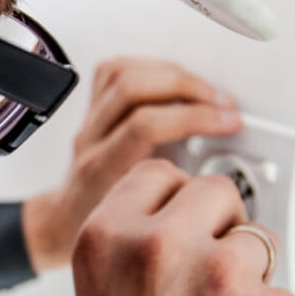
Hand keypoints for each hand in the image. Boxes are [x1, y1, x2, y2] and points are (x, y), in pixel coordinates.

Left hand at [23, 58, 241, 270]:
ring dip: (172, 74)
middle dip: (187, 88)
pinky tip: (173, 79)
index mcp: (102, 170)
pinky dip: (150, 67)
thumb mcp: (147, 226)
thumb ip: (179, 202)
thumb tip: (228, 183)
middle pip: (132, 88)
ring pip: (123, 73)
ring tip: (204, 91)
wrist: (66, 222)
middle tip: (222, 104)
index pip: (145, 125)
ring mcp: (88, 122)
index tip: (228, 122)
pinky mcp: (91, 108)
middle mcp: (90, 140)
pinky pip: (114, 70)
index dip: (193, 117)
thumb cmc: (104, 228)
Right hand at [72, 160, 294, 295]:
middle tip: (206, 279)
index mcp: (105, 240)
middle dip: (218, 228)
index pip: (159, 173)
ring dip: (249, 278)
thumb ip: (134, 250)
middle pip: (216, 192)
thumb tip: (187, 221)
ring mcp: (224, 278)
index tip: (186, 214)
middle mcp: (160, 248)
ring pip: (260, 242)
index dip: (177, 199)